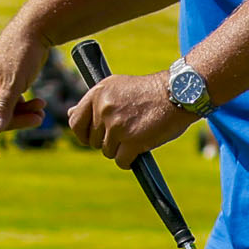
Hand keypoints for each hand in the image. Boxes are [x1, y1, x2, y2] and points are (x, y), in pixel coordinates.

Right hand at [0, 20, 50, 161]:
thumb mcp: (14, 83)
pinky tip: (41, 102)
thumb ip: (4, 107)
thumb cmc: (20, 54)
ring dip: (25, 115)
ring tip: (43, 109)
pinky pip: (14, 104)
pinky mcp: (8, 84)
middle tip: (40, 118)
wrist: (33, 30)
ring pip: (7, 113)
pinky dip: (27, 107)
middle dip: (17, 123)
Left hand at [68, 71, 194, 165]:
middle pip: (93, 141)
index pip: (75, 122)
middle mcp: (103, 108)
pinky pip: (121, 161)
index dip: (84, 134)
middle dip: (108, 141)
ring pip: (108, 152)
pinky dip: (130, 160)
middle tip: (127, 132)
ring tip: (138, 135)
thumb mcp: (117, 88)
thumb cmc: (150, 92)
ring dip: (122, 149)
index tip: (95, 136)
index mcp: (98, 93)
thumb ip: (94, 103)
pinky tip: (139, 150)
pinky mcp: (131, 140)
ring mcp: (117, 125)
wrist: (179, 93)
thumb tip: (68, 114)